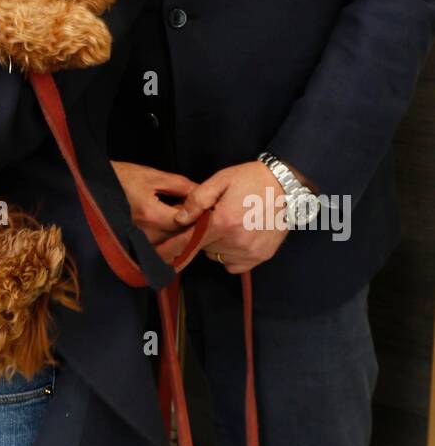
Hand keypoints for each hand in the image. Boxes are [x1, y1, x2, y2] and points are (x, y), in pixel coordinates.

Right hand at [110, 161, 197, 245]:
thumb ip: (181, 186)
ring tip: (180, 219)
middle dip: (189, 227)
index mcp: (150, 213)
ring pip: (168, 245)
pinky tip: (168, 229)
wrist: (96, 185)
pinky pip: (157, 248)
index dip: (197, 217)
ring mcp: (137, 241)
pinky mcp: (133, 244)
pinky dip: (166, 241)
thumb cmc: (123, 176)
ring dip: (178, 234)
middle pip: (178, 237)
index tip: (204, 210)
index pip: (185, 223)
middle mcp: (144, 232)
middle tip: (195, 215)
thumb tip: (204, 194)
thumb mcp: (154, 176)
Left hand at [169, 161, 292, 273]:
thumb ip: (197, 200)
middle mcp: (236, 242)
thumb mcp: (220, 180)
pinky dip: (230, 255)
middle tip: (213, 218)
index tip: (159, 256)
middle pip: (203, 247)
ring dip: (216, 245)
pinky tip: (236, 238)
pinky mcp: (261, 257)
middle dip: (202, 235)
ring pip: (217, 256)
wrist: (286, 186)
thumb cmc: (251, 180)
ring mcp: (250, 252)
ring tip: (228, 225)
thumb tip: (179, 219)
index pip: (188, 243)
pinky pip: (233, 265)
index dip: (171, 250)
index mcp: (222, 222)